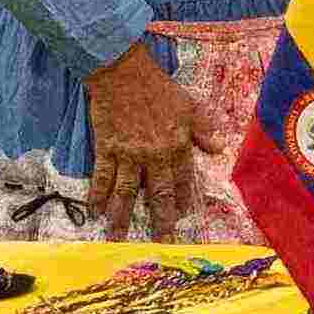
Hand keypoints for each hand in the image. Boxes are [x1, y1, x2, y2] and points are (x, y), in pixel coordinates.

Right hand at [83, 48, 206, 227]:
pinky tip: (94, 210)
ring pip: (127, 192)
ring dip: (122, 216)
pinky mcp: (106, 148)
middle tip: (161, 242)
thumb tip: (219, 149)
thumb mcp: (189, 104)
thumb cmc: (157, 86)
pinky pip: (101, 177)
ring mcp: (128, 154)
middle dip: (160, 221)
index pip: (183, 181)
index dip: (183, 201)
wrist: (122, 71)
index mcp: (177, 146)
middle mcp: (154, 155)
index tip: (182, 218)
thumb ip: (203, 129)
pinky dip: (97, 194)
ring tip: (118, 237)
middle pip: (158, 194)